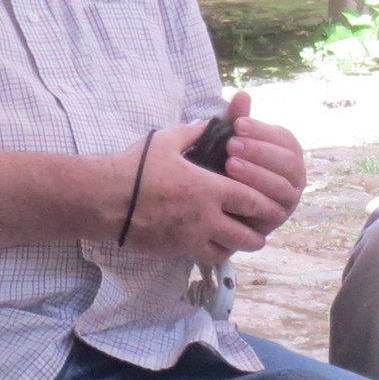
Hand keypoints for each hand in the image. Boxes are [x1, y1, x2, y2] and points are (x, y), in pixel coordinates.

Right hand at [116, 97, 288, 261]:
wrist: (103, 198)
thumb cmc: (135, 167)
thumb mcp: (167, 141)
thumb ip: (195, 133)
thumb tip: (211, 122)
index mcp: (209, 188)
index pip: (254, 201)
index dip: (268, 204)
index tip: (275, 202)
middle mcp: (206, 217)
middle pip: (250, 234)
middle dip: (260, 230)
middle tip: (262, 222)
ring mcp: (192, 237)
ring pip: (231, 251)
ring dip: (240, 243)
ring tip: (241, 233)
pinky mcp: (177, 250)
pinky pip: (208, 257)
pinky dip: (219, 251)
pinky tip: (218, 240)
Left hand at [219, 91, 305, 232]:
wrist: (219, 203)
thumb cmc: (228, 165)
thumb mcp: (232, 141)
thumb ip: (238, 119)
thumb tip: (242, 94)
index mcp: (288, 152)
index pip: (284, 139)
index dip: (262, 131)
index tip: (238, 124)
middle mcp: (295, 175)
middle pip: (288, 162)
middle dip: (260, 152)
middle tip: (231, 145)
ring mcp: (289, 198)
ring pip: (282, 186)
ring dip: (257, 174)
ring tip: (230, 165)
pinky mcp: (278, 218)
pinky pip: (273, 209)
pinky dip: (256, 199)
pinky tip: (234, 190)